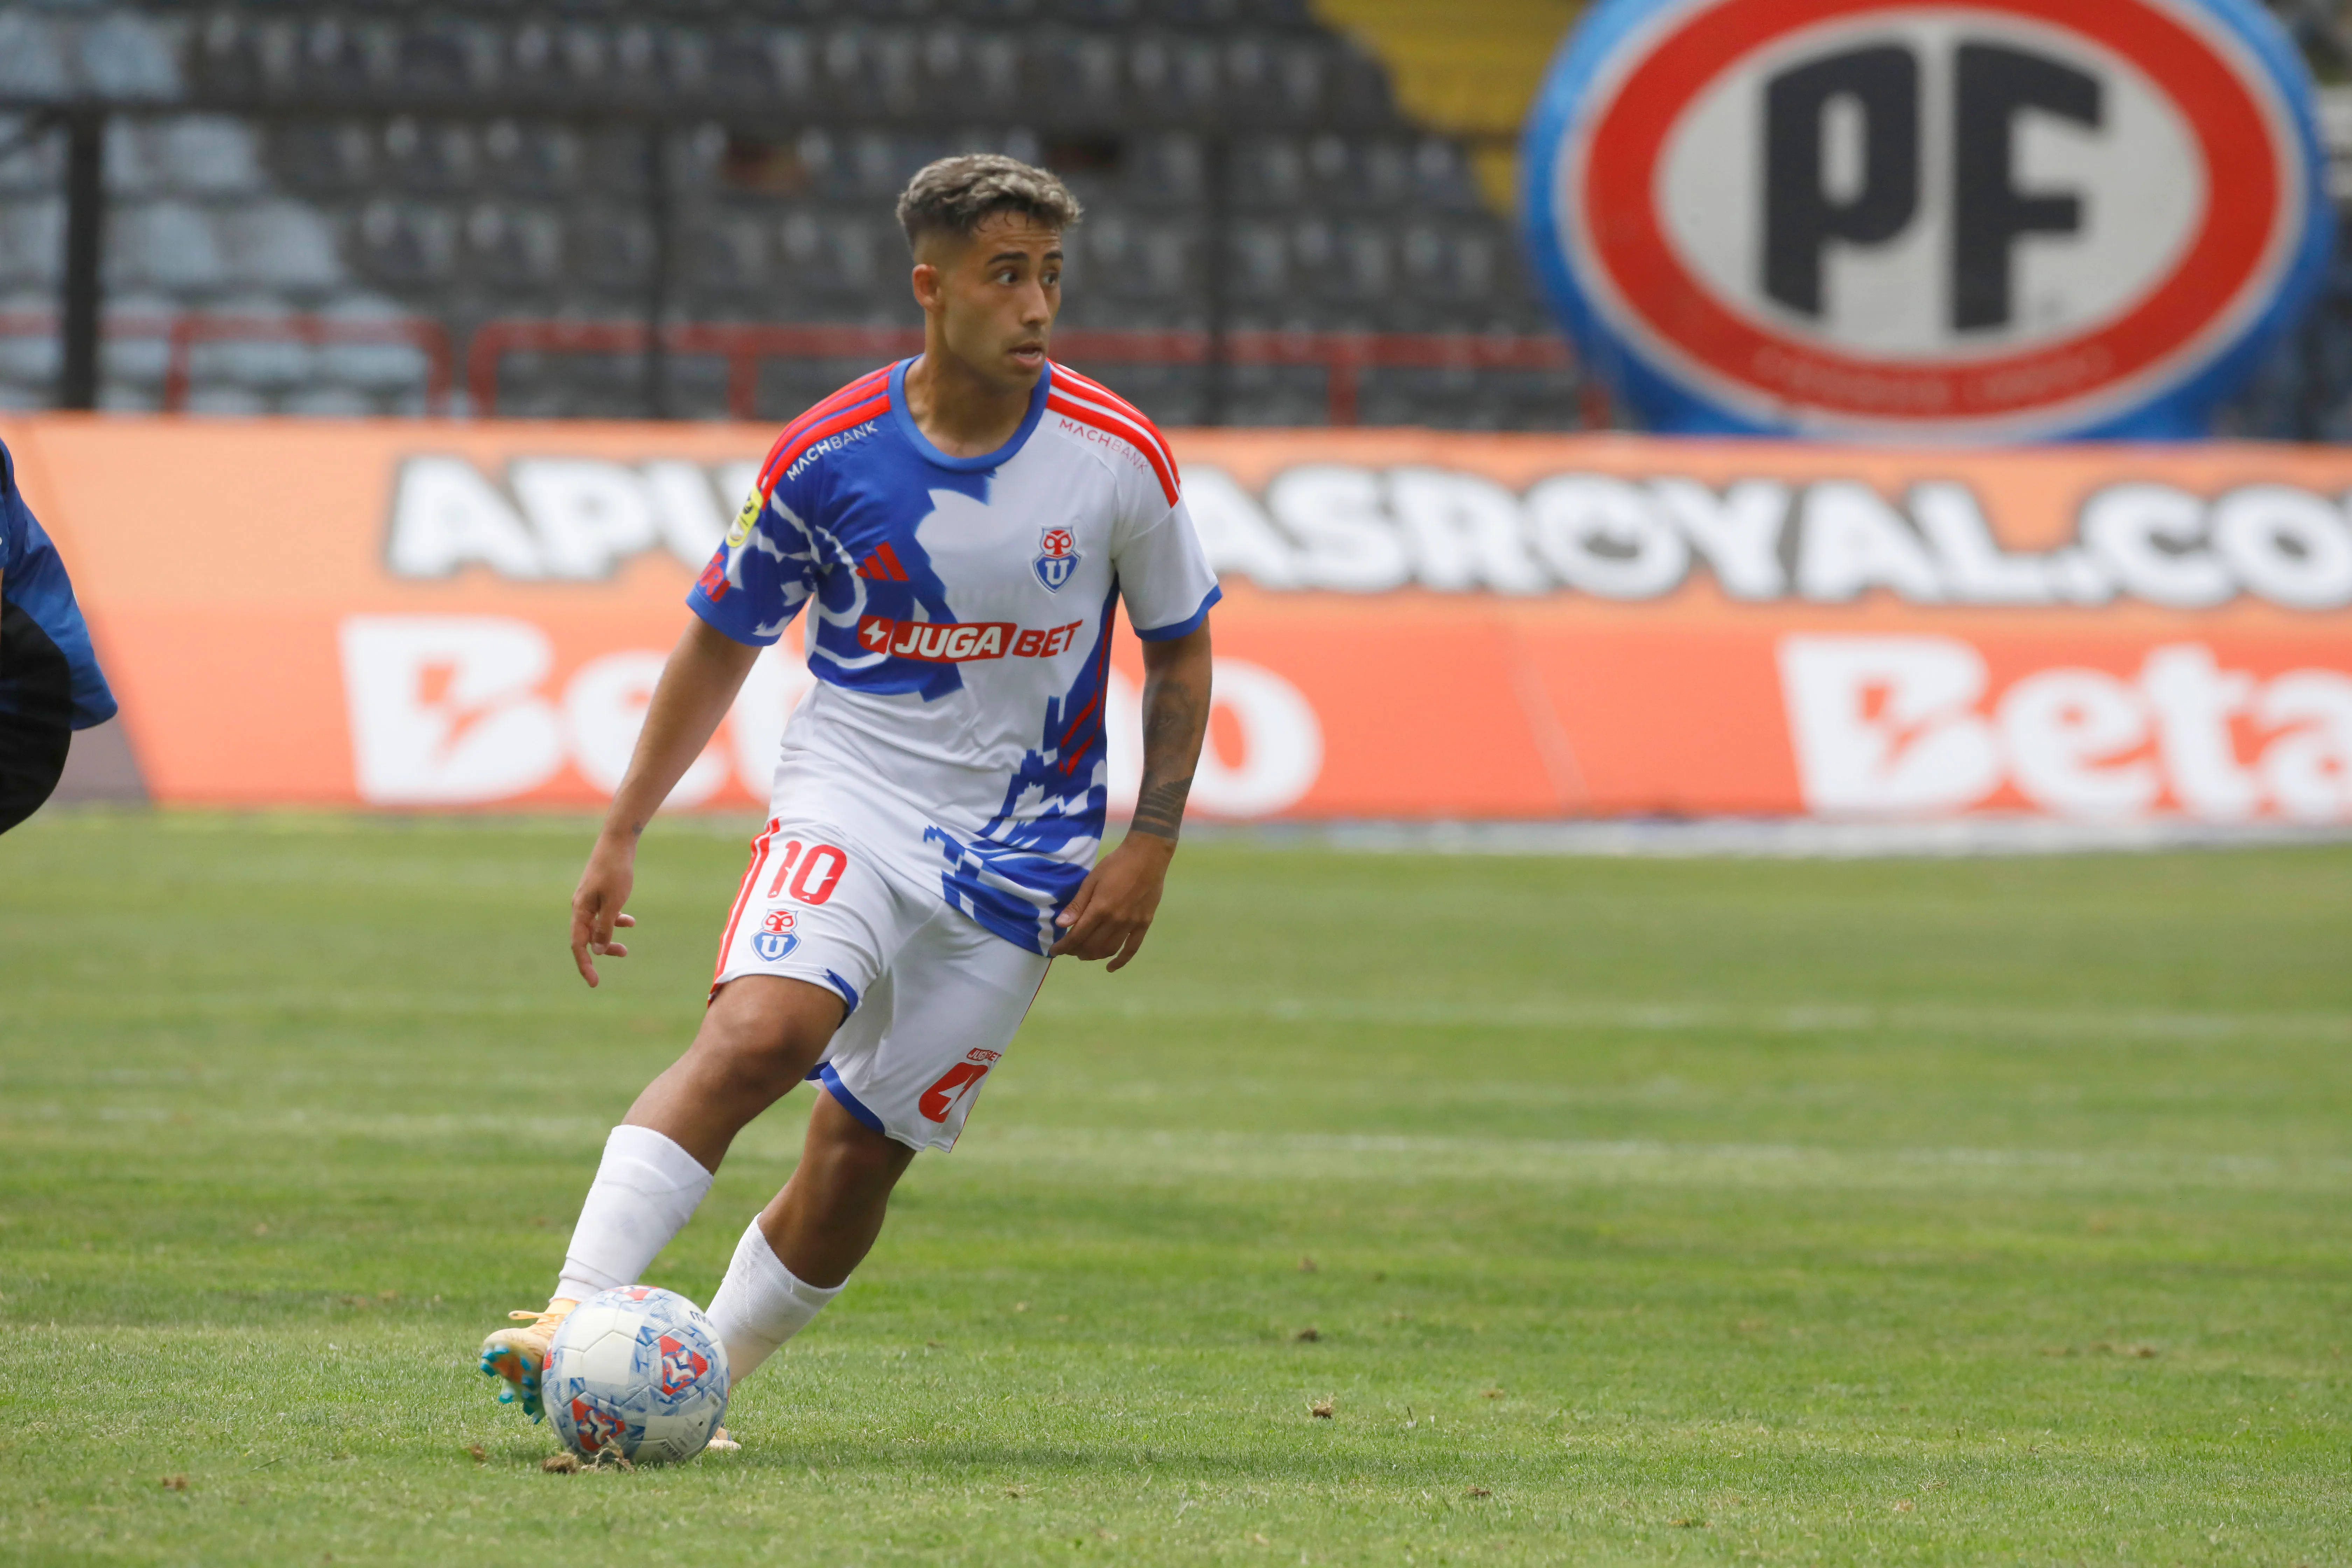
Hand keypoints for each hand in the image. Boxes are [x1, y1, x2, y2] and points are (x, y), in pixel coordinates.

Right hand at [571, 833, 639, 987]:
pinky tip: (630, 922)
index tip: (594, 983)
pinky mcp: (600, 893)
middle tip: (622, 956)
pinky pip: (604, 914)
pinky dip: (616, 921)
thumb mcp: (613, 902)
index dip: (585, 965)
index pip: (578, 945)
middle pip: (586, 938)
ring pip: (596, 927)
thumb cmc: (615, 871)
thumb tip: (597, 950)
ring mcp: (590, 900)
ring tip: (625, 949)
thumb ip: (605, 927)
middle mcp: (581, 907)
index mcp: (580, 910)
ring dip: (609, 938)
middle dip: (600, 952)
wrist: (618, 842)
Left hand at [1048, 834, 1174, 971]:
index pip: (1077, 936)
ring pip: (1109, 949)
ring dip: (1093, 956)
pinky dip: (1120, 961)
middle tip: (1069, 949)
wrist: (1147, 856)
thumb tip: (1061, 925)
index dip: (1063, 947)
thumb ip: (1077, 905)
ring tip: (1084, 954)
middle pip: (1091, 946)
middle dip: (1076, 951)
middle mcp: (1115, 920)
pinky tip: (1110, 967)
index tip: (1054, 951)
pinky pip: (1132, 949)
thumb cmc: (1116, 864)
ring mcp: (1131, 924)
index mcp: (1100, 908)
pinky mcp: (1144, 924)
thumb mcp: (1091, 880)